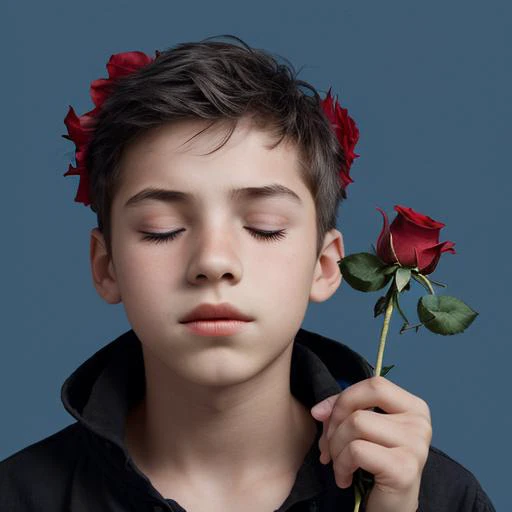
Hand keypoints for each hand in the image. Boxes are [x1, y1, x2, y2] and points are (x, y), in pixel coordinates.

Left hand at [310, 376, 431, 511]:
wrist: (389, 510)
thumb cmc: (374, 465)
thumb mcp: (361, 428)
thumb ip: (343, 410)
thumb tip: (318, 410)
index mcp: (413, 407)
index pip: (375, 384)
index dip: (343, 397)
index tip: (323, 415)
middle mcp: (420, 423)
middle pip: (361, 405)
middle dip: (334, 423)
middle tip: (328, 446)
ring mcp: (416, 445)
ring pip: (356, 425)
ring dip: (335, 448)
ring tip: (338, 464)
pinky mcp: (405, 469)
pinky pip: (356, 451)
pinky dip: (341, 465)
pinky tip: (345, 478)